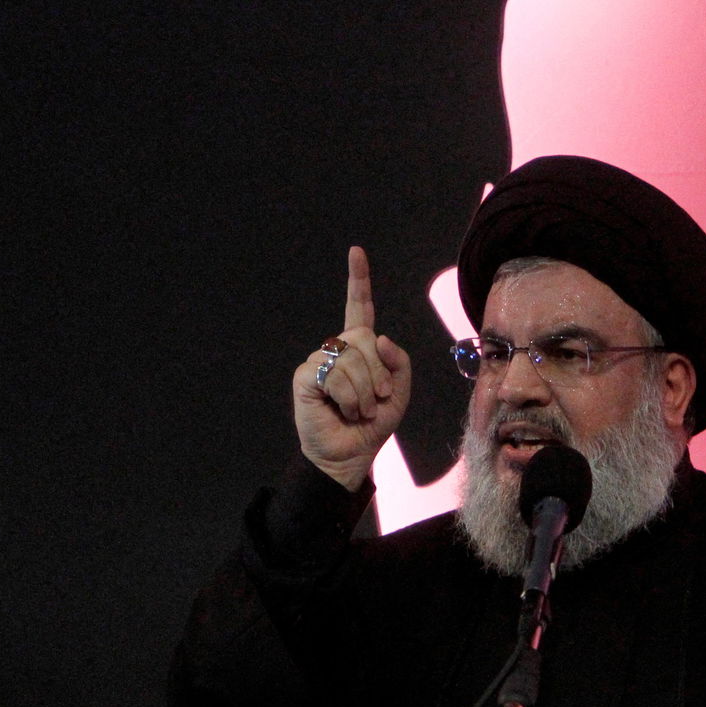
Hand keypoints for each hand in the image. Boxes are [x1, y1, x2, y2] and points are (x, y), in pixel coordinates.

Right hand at [292, 246, 411, 491]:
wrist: (351, 454)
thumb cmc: (373, 424)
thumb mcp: (399, 392)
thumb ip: (399, 361)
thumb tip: (377, 337)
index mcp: (361, 348)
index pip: (359, 307)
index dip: (358, 280)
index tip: (356, 252)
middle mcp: (338, 349)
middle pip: (364, 337)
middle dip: (379, 373)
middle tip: (376, 400)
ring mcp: (320, 361)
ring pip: (352, 358)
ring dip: (364, 392)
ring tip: (359, 411)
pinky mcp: (306, 377)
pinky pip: (334, 375)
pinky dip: (348, 397)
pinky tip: (343, 410)